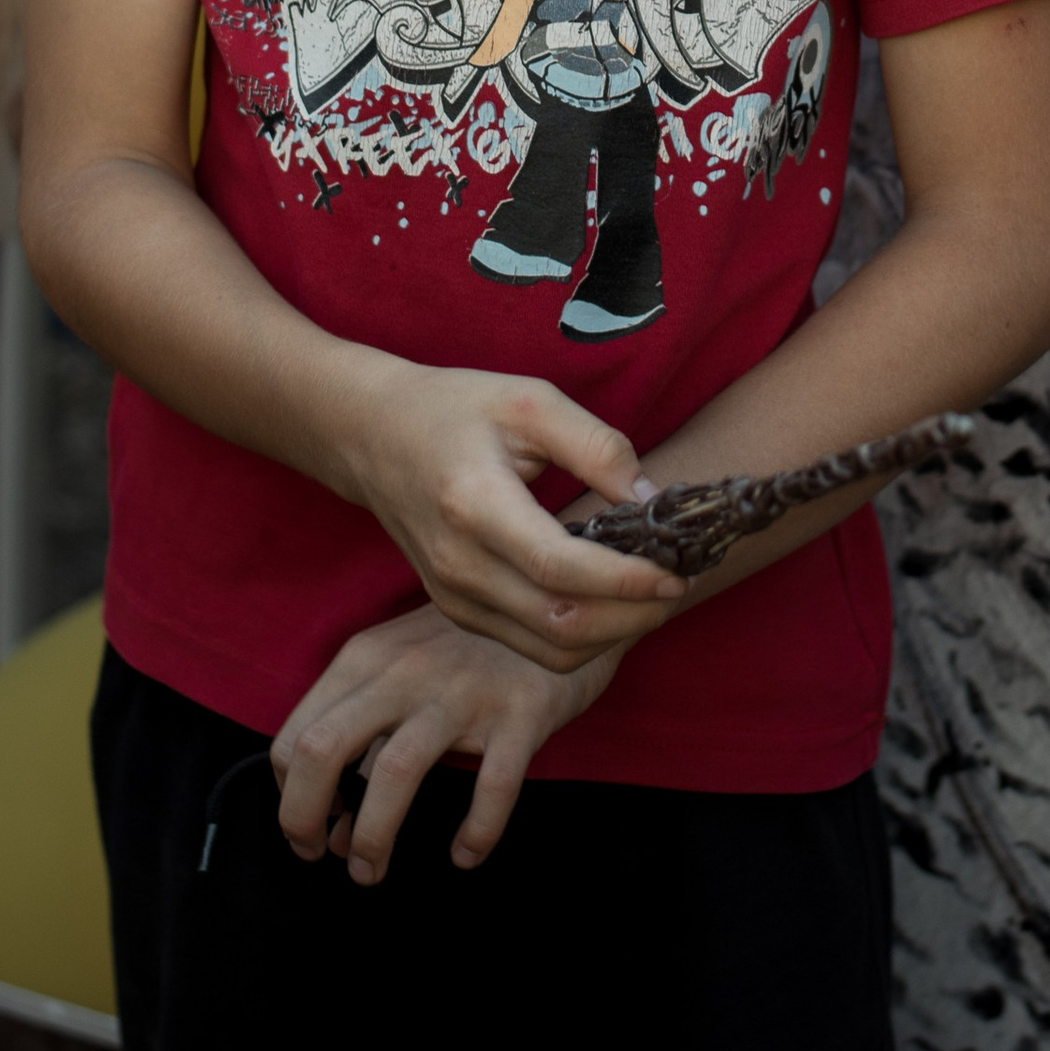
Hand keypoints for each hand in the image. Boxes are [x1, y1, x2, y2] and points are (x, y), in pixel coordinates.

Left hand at [271, 603, 622, 880]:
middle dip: (303, 819)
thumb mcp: (402, 665)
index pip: (296, 735)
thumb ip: (364, 728)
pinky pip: (491, 787)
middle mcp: (406, 671)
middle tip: (320, 856)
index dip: (288, 796)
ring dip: (371, 838)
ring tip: (371, 872)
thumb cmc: (470, 647)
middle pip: (323, 749)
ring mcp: (464, 690)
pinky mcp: (521, 711)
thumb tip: (333, 822)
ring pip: (393, 772)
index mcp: (367, 657)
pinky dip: (474, 832)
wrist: (562, 597)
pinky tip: (465, 854)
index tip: (313, 827)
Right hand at [322, 358, 685, 669]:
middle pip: (559, 622)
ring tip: (652, 599)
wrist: (371, 435)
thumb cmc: (454, 409)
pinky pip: (530, 645)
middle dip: (632, 617)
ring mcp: (453, 595)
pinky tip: (611, 603)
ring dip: (612, 636)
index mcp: (474, 504)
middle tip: (677, 587)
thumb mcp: (529, 401)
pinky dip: (581, 636)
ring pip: (549, 649)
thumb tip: (651, 498)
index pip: (559, 568)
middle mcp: (459, 564)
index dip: (624, 581)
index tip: (674, 572)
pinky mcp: (457, 610)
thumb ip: (596, 445)